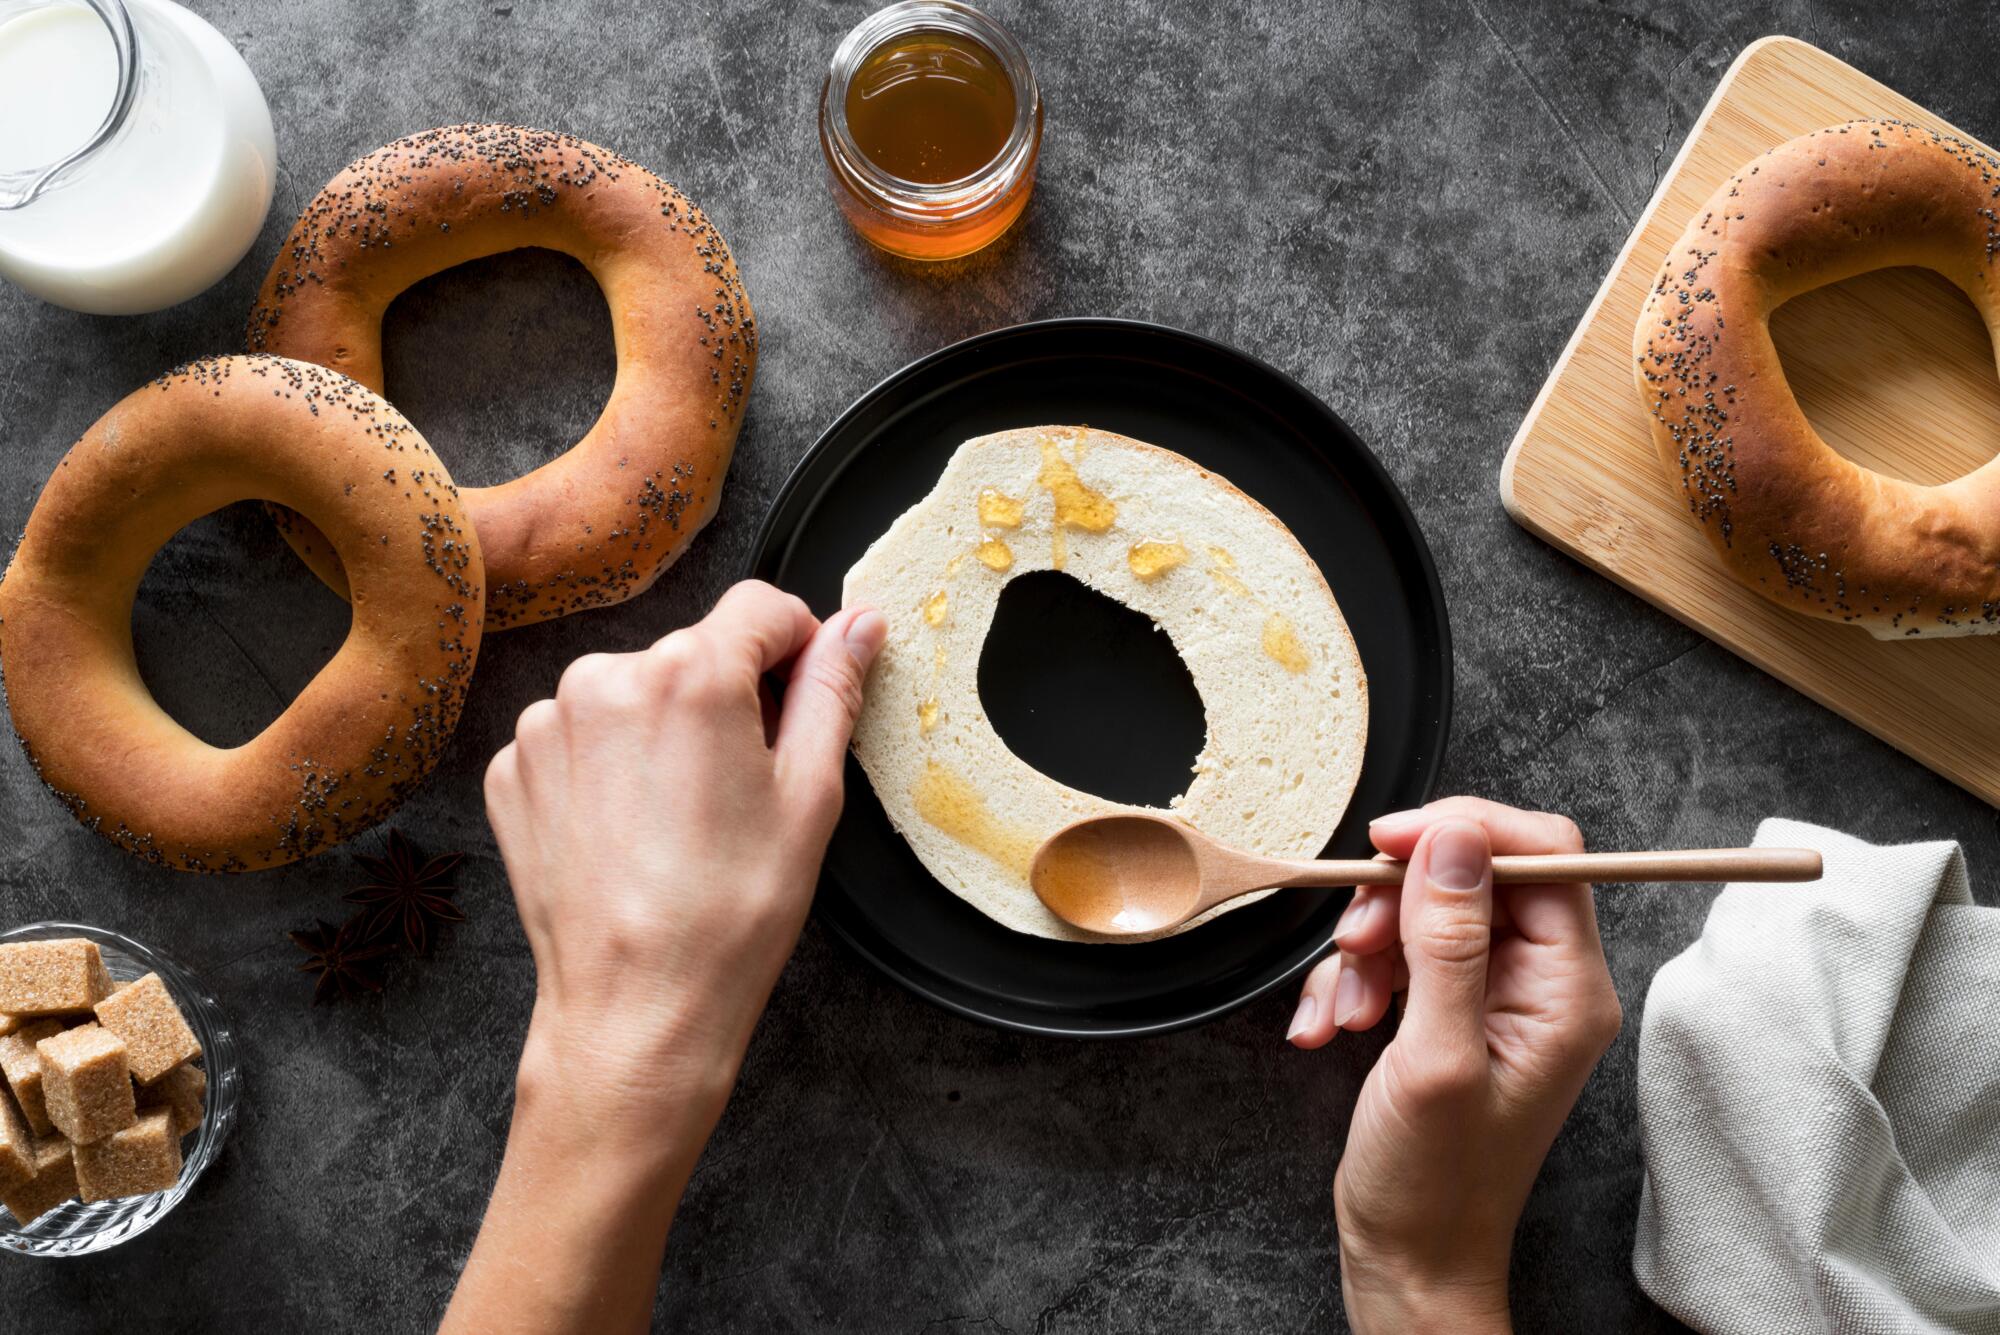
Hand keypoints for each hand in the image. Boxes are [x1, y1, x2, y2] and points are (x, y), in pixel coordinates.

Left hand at [485, 579, 885, 1136]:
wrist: (635, 1011)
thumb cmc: (731, 915)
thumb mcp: (810, 797)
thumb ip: (832, 691)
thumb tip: (858, 625)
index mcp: (691, 674)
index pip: (761, 607)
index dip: (797, 647)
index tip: (803, 696)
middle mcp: (605, 678)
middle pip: (693, 653)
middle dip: (727, 699)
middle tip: (745, 787)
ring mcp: (546, 726)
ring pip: (632, 694)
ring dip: (663, 731)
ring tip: (684, 818)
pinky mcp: (511, 770)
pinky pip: (578, 738)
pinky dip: (609, 768)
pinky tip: (633, 831)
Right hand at [1287, 798, 1621, 1332]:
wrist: (1409, 1255)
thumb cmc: (1436, 1183)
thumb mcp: (1436, 1057)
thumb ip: (1448, 942)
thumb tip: (1456, 841)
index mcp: (1568, 989)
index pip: (1542, 854)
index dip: (1465, 832)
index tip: (1390, 841)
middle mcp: (1541, 982)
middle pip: (1472, 875)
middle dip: (1397, 901)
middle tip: (1354, 941)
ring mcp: (1494, 994)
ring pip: (1423, 910)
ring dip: (1365, 948)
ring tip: (1344, 1011)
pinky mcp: (1448, 1007)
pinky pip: (1394, 953)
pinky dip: (1351, 980)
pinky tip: (1328, 1026)